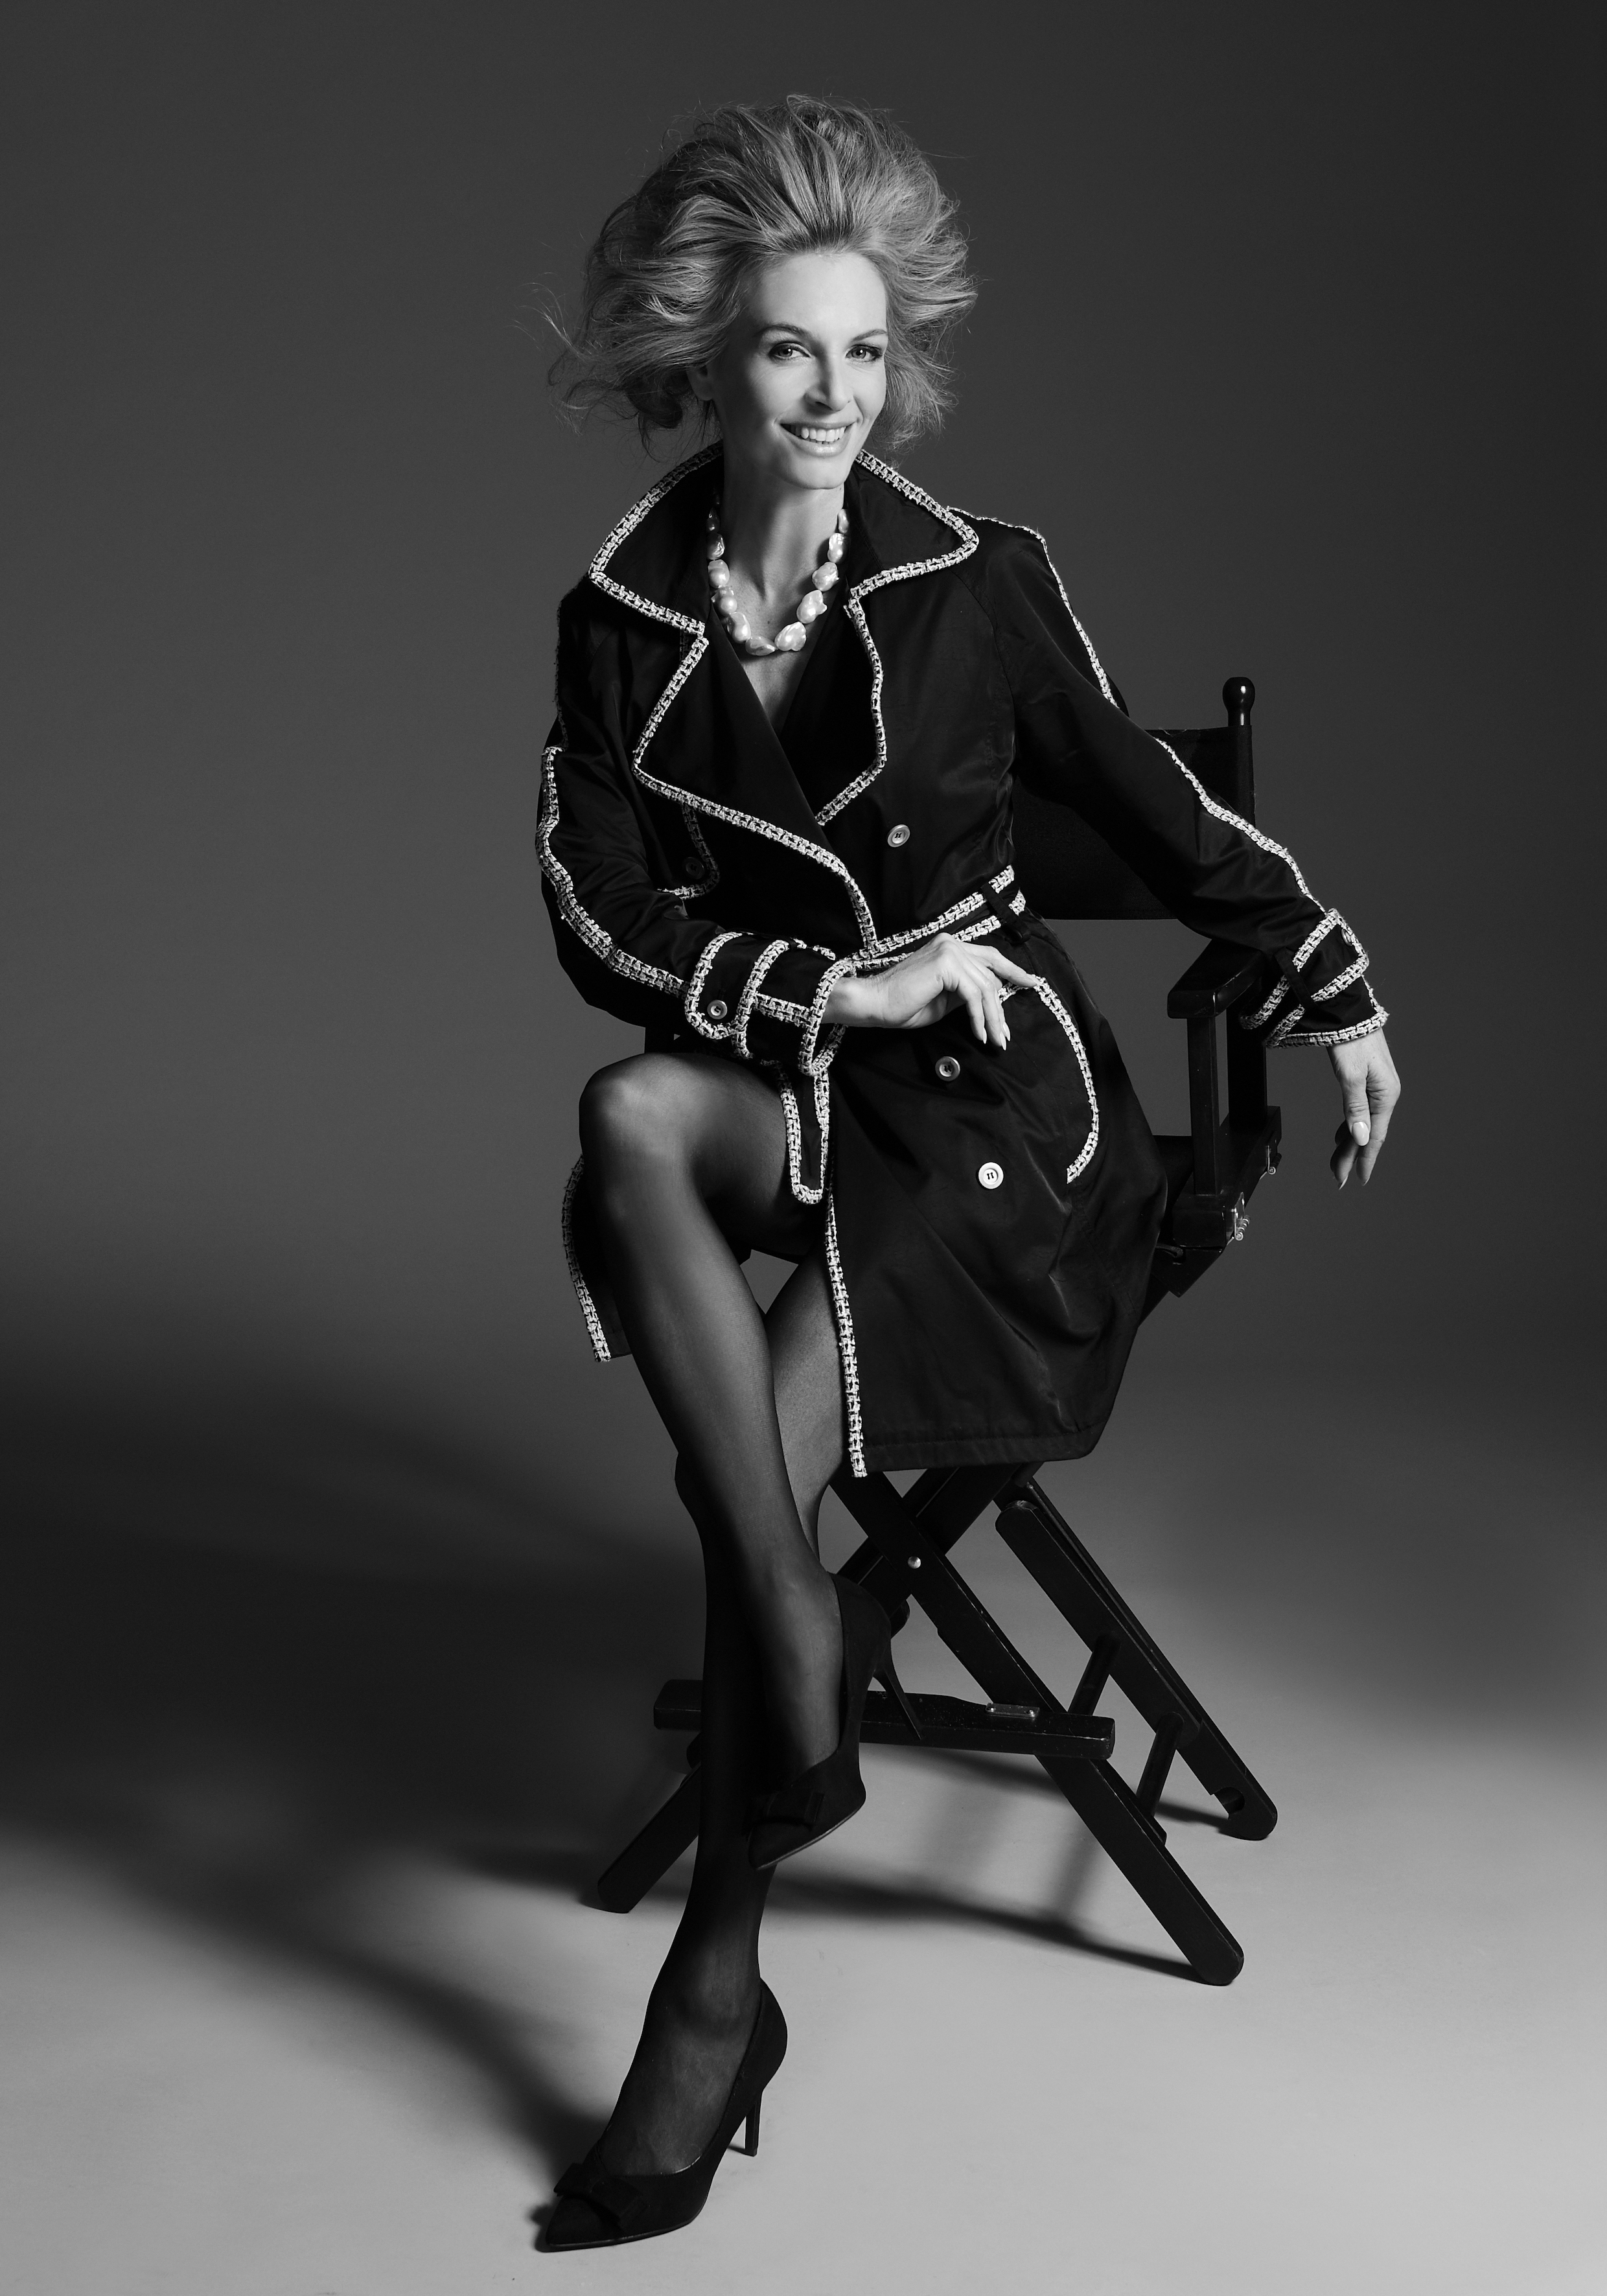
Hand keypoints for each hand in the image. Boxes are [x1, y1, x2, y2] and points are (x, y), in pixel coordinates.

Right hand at [824, 934, 1040, 1048]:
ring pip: (985, 988)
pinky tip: (979, 1033)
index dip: (1013, 971)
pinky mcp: (946, 965)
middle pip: (991, 975)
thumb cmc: (903, 1005)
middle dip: (1002, 1008)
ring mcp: (949, 951)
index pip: (990, 957)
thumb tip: (992, 1003)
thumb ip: (966, 993)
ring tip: (995, 1040)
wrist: (874, 1003)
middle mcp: (952, 944)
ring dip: (992, 1019)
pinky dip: (979, 1018)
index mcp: (951, 947)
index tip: (1031, 983)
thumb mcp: (944, 999)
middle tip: (1006, 1034)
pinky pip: (973, 996)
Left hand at [1328, 1030, 1399, 1186]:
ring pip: (1363, 1123)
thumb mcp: (1350, 1077)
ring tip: (1337, 1162)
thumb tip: (1360, 1138)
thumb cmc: (1351, 1041)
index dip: (1365, 1159)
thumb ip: (1355, 1109)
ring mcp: (1378, 1088)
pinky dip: (1350, 1126)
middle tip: (1337, 1176)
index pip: (1374, 1136)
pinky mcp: (1369, 1082)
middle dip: (1352, 1155)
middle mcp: (1385, 1094)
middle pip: (1368, 1133)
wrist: (1349, 1013)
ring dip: (1350, 1143)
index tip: (1356, 1179)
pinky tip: (1343, 1135)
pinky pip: (1361, 1111)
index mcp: (1386, 1095)